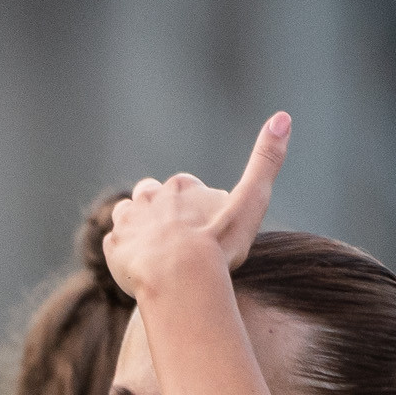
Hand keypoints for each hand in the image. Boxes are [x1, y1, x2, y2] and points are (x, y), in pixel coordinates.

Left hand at [101, 110, 291, 302]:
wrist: (181, 278)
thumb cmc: (219, 242)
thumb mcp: (252, 200)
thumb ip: (267, 161)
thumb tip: (283, 116)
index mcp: (181, 185)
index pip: (185, 189)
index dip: (196, 209)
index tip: (205, 228)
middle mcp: (149, 196)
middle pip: (153, 198)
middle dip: (163, 213)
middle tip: (178, 243)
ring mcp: (128, 220)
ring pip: (129, 216)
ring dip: (140, 229)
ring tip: (157, 254)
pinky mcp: (112, 246)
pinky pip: (115, 246)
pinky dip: (126, 255)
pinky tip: (141, 269)